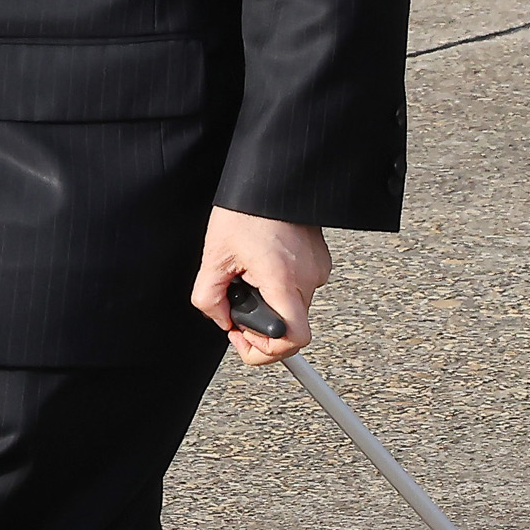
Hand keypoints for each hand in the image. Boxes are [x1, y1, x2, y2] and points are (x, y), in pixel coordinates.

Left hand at [192, 207, 332, 365]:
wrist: (271, 179)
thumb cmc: (243, 210)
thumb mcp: (214, 256)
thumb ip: (209, 297)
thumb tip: (221, 321)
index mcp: (283, 280)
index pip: (293, 339)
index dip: (266, 350)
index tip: (242, 337)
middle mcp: (308, 278)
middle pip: (290, 327)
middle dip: (260, 324)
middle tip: (236, 303)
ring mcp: (318, 269)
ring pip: (294, 308)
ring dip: (269, 302)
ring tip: (248, 274)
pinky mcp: (320, 260)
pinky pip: (300, 288)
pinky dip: (279, 286)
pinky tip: (262, 263)